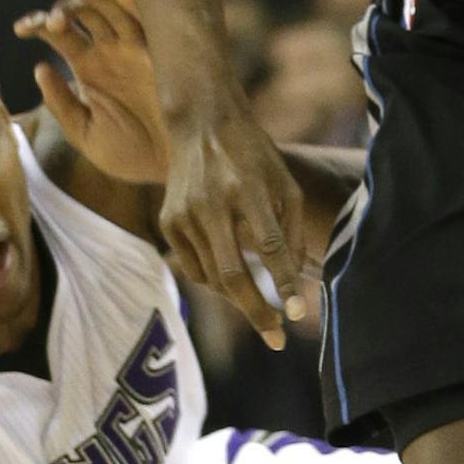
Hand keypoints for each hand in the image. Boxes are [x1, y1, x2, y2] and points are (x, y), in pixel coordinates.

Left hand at [14, 0, 170, 186]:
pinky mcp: (160, 52)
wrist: (170, 167)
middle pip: (82, 13)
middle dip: (63, 10)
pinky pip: (147, 20)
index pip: (58, 33)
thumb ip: (61, 104)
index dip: (37, 24)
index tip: (21, 29)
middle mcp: (110, 52)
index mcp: (87, 68)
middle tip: (52, 23)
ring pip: (111, 9)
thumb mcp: (85, 133)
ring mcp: (134, 49)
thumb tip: (39, 68)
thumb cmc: (129, 154)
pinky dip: (135, 4)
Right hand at [160, 94, 308, 350]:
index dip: (283, 283)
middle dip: (256, 312)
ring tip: (259, 305)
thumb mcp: (285, 183)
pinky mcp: (167, 222)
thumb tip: (294, 283)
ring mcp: (184, 214)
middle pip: (233, 274)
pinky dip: (215, 283)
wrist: (201, 123)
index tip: (296, 314)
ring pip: (212, 277)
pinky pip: (193, 268)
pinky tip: (232, 281)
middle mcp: (211, 203)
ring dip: (239, 299)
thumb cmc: (254, 155)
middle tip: (277, 340)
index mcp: (248, 188)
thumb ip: (292, 232)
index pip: (269, 246)